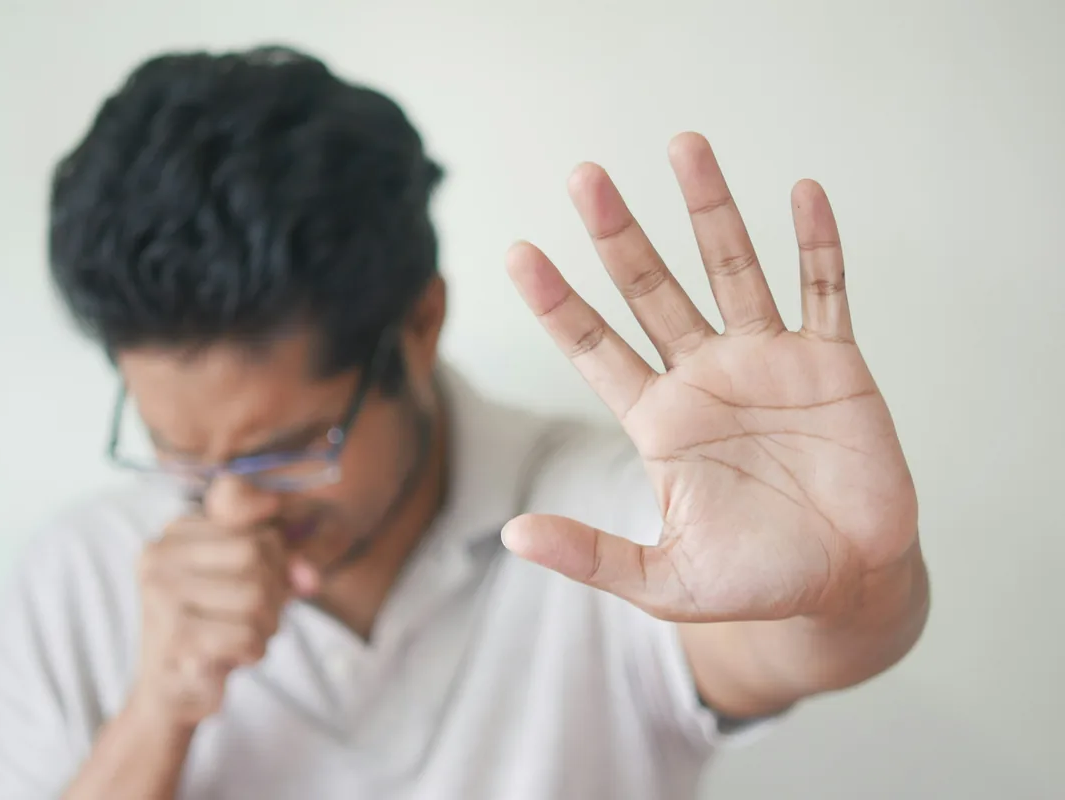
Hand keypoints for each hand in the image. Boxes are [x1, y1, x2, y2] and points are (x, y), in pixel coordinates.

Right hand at [130, 517, 314, 727]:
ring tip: (241, 638)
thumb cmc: (214, 629)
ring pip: (256, 596)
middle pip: (256, 555)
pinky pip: (247, 635)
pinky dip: (252, 651)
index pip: (256, 529)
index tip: (266, 585)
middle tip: (254, 620)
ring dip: (265, 627)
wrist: (170, 695)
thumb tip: (310, 575)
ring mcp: (162, 594)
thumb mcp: (249, 582)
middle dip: (272, 595)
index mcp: (176, 532)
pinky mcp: (174, 636)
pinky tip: (230, 657)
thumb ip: (284, 564)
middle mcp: (160, 555)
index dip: (276, 561)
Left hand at [503, 132, 918, 624]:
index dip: (557, 302)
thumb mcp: (664, 580)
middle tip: (584, 177)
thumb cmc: (754, 582)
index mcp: (659, 419)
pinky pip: (825, 290)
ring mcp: (769, 362)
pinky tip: (802, 193)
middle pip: (652, 289)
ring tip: (684, 145)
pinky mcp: (833, 364)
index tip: (518, 252)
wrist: (847, 584)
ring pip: (733, 268)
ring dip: (711, 210)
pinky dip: (817, 245)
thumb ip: (592, 554)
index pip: (594, 347)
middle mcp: (705, 376)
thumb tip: (511, 535)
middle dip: (619, 234)